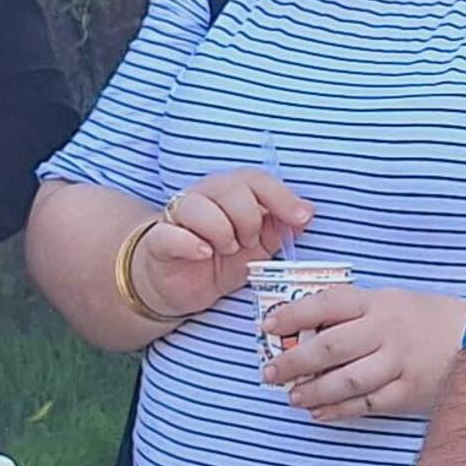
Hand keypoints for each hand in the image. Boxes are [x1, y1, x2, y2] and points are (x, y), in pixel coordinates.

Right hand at [126, 168, 311, 322]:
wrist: (179, 286)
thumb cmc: (219, 259)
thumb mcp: (257, 246)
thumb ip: (279, 228)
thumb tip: (307, 213)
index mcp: (228, 192)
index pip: (256, 179)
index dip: (281, 196)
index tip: (302, 218)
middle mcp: (202, 196)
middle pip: (230, 188)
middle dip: (249, 219)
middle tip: (248, 242)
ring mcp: (177, 217)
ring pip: (198, 207)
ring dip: (221, 232)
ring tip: (226, 250)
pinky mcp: (158, 242)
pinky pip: (170, 234)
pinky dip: (191, 243)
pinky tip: (204, 253)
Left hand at [258, 282, 465, 426]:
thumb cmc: (425, 318)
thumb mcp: (391, 301)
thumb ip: (353, 313)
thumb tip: (303, 330)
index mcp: (378, 302)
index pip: (327, 304)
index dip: (293, 315)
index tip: (267, 325)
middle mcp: (387, 331)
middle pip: (330, 347)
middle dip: (293, 361)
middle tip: (268, 372)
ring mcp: (399, 363)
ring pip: (346, 381)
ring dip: (313, 391)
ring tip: (292, 397)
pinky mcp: (409, 391)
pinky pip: (367, 404)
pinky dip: (340, 410)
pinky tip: (320, 413)